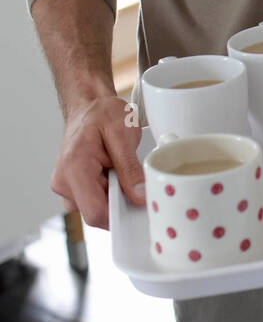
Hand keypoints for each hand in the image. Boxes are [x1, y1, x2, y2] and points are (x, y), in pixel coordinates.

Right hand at [51, 93, 146, 230]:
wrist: (89, 106)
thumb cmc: (102, 115)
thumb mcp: (123, 133)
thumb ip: (130, 168)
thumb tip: (140, 197)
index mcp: (74, 168)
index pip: (95, 213)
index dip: (120, 214)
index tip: (139, 204)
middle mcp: (63, 182)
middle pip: (96, 214)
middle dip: (118, 203)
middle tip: (131, 179)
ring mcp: (65, 187)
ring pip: (96, 210)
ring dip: (113, 197)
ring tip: (118, 171)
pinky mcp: (71, 189)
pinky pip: (93, 202)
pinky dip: (107, 193)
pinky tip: (111, 174)